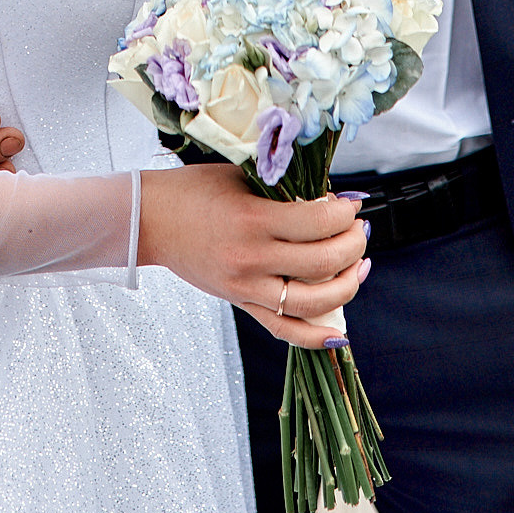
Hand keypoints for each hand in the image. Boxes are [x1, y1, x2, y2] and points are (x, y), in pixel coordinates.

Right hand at [138, 164, 369, 350]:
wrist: (152, 221)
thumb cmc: (194, 190)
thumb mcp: (239, 175)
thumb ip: (282, 188)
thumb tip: (330, 199)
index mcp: (252, 220)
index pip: (317, 223)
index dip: (344, 213)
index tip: (353, 204)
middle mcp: (251, 258)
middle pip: (322, 263)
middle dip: (353, 245)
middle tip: (361, 230)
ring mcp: (246, 287)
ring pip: (312, 303)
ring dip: (347, 286)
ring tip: (358, 266)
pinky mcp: (241, 303)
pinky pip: (284, 330)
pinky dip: (315, 337)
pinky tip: (339, 331)